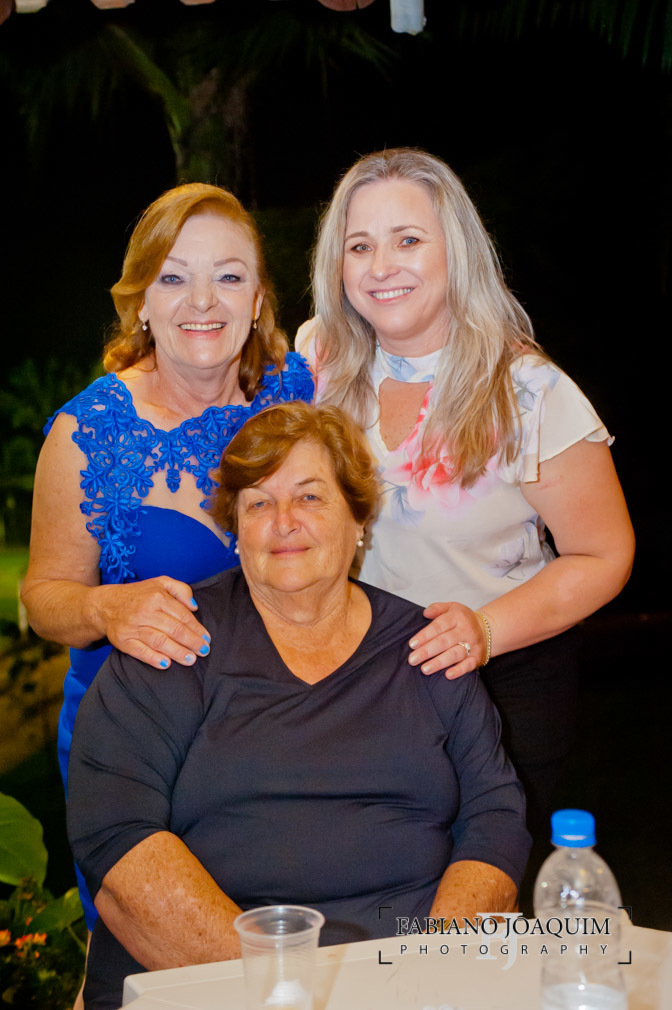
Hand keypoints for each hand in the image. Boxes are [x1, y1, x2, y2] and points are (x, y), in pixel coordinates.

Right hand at [91, 577, 210, 669]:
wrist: (107, 605)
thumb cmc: (140, 595)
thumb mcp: (161, 583)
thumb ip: (181, 590)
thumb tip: (195, 607)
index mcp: (157, 597)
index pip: (182, 615)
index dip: (197, 628)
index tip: (207, 638)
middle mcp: (145, 612)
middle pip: (174, 629)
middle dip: (192, 642)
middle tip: (204, 651)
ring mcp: (133, 627)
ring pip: (159, 641)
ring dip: (177, 652)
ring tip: (191, 659)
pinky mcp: (123, 641)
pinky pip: (140, 651)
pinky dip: (153, 658)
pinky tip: (166, 664)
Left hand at [408, 602, 487, 678]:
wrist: (488, 629)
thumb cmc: (463, 620)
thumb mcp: (452, 607)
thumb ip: (437, 608)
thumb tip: (425, 613)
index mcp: (458, 617)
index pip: (439, 626)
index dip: (424, 635)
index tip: (412, 644)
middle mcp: (466, 631)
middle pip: (444, 641)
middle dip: (427, 651)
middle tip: (412, 659)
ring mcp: (473, 645)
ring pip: (455, 654)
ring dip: (439, 662)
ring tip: (424, 669)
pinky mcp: (478, 657)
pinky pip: (469, 665)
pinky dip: (459, 671)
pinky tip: (447, 675)